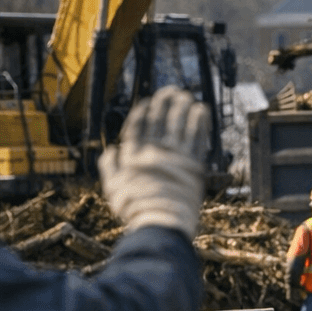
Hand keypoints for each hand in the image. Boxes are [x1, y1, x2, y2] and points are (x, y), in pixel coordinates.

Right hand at [98, 87, 210, 236]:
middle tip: (171, 91)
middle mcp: (154, 150)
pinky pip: (197, 137)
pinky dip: (200, 122)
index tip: (148, 101)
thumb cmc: (135, 207)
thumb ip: (109, 167)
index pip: (138, 126)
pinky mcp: (194, 163)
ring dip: (183, 108)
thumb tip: (110, 150)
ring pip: (179, 125)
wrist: (160, 219)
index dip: (143, 112)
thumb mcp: (113, 188)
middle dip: (165, 103)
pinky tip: (202, 110)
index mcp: (134, 154)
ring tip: (187, 96)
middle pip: (160, 120)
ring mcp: (175, 156)